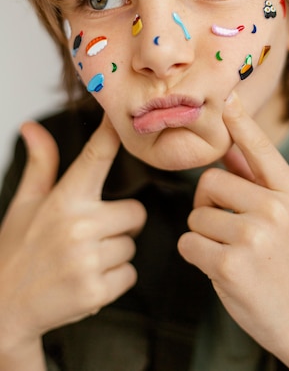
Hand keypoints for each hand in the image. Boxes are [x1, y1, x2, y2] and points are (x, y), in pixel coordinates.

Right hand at [0, 114, 146, 353]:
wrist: (5, 311)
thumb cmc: (18, 251)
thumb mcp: (26, 205)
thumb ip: (40, 165)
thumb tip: (32, 127)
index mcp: (63, 201)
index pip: (95, 156)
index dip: (111, 133)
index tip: (121, 117)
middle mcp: (78, 227)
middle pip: (135, 212)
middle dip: (120, 223)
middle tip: (92, 234)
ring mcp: (87, 260)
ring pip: (131, 245)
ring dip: (115, 253)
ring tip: (84, 259)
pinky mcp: (96, 291)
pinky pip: (129, 274)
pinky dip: (114, 279)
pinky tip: (88, 279)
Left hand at [178, 92, 288, 361]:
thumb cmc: (286, 258)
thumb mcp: (286, 213)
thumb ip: (258, 178)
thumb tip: (230, 140)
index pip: (259, 148)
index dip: (241, 121)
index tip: (228, 96)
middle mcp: (274, 208)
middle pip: (209, 181)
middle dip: (208, 204)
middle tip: (230, 229)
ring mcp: (253, 236)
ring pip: (196, 214)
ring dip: (203, 234)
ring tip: (231, 252)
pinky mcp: (230, 265)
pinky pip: (188, 242)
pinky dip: (195, 255)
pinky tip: (220, 268)